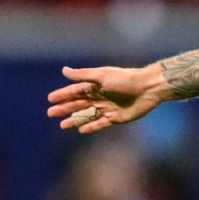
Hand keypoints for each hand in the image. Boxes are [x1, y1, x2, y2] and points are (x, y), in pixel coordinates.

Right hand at [46, 64, 168, 134]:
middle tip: (50, 113)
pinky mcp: (116, 117)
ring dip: (75, 120)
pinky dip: (92, 127)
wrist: (148, 88)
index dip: (63, 95)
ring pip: (87, 115)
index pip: (75, 90)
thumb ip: (83, 75)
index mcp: (97, 85)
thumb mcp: (102, 76)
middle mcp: (101, 96)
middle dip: (65, 108)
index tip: (50, 99)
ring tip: (62, 126)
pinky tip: (81, 130)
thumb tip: (64, 70)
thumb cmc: (125, 80)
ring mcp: (108, 107)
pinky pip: (101, 124)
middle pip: (79, 104)